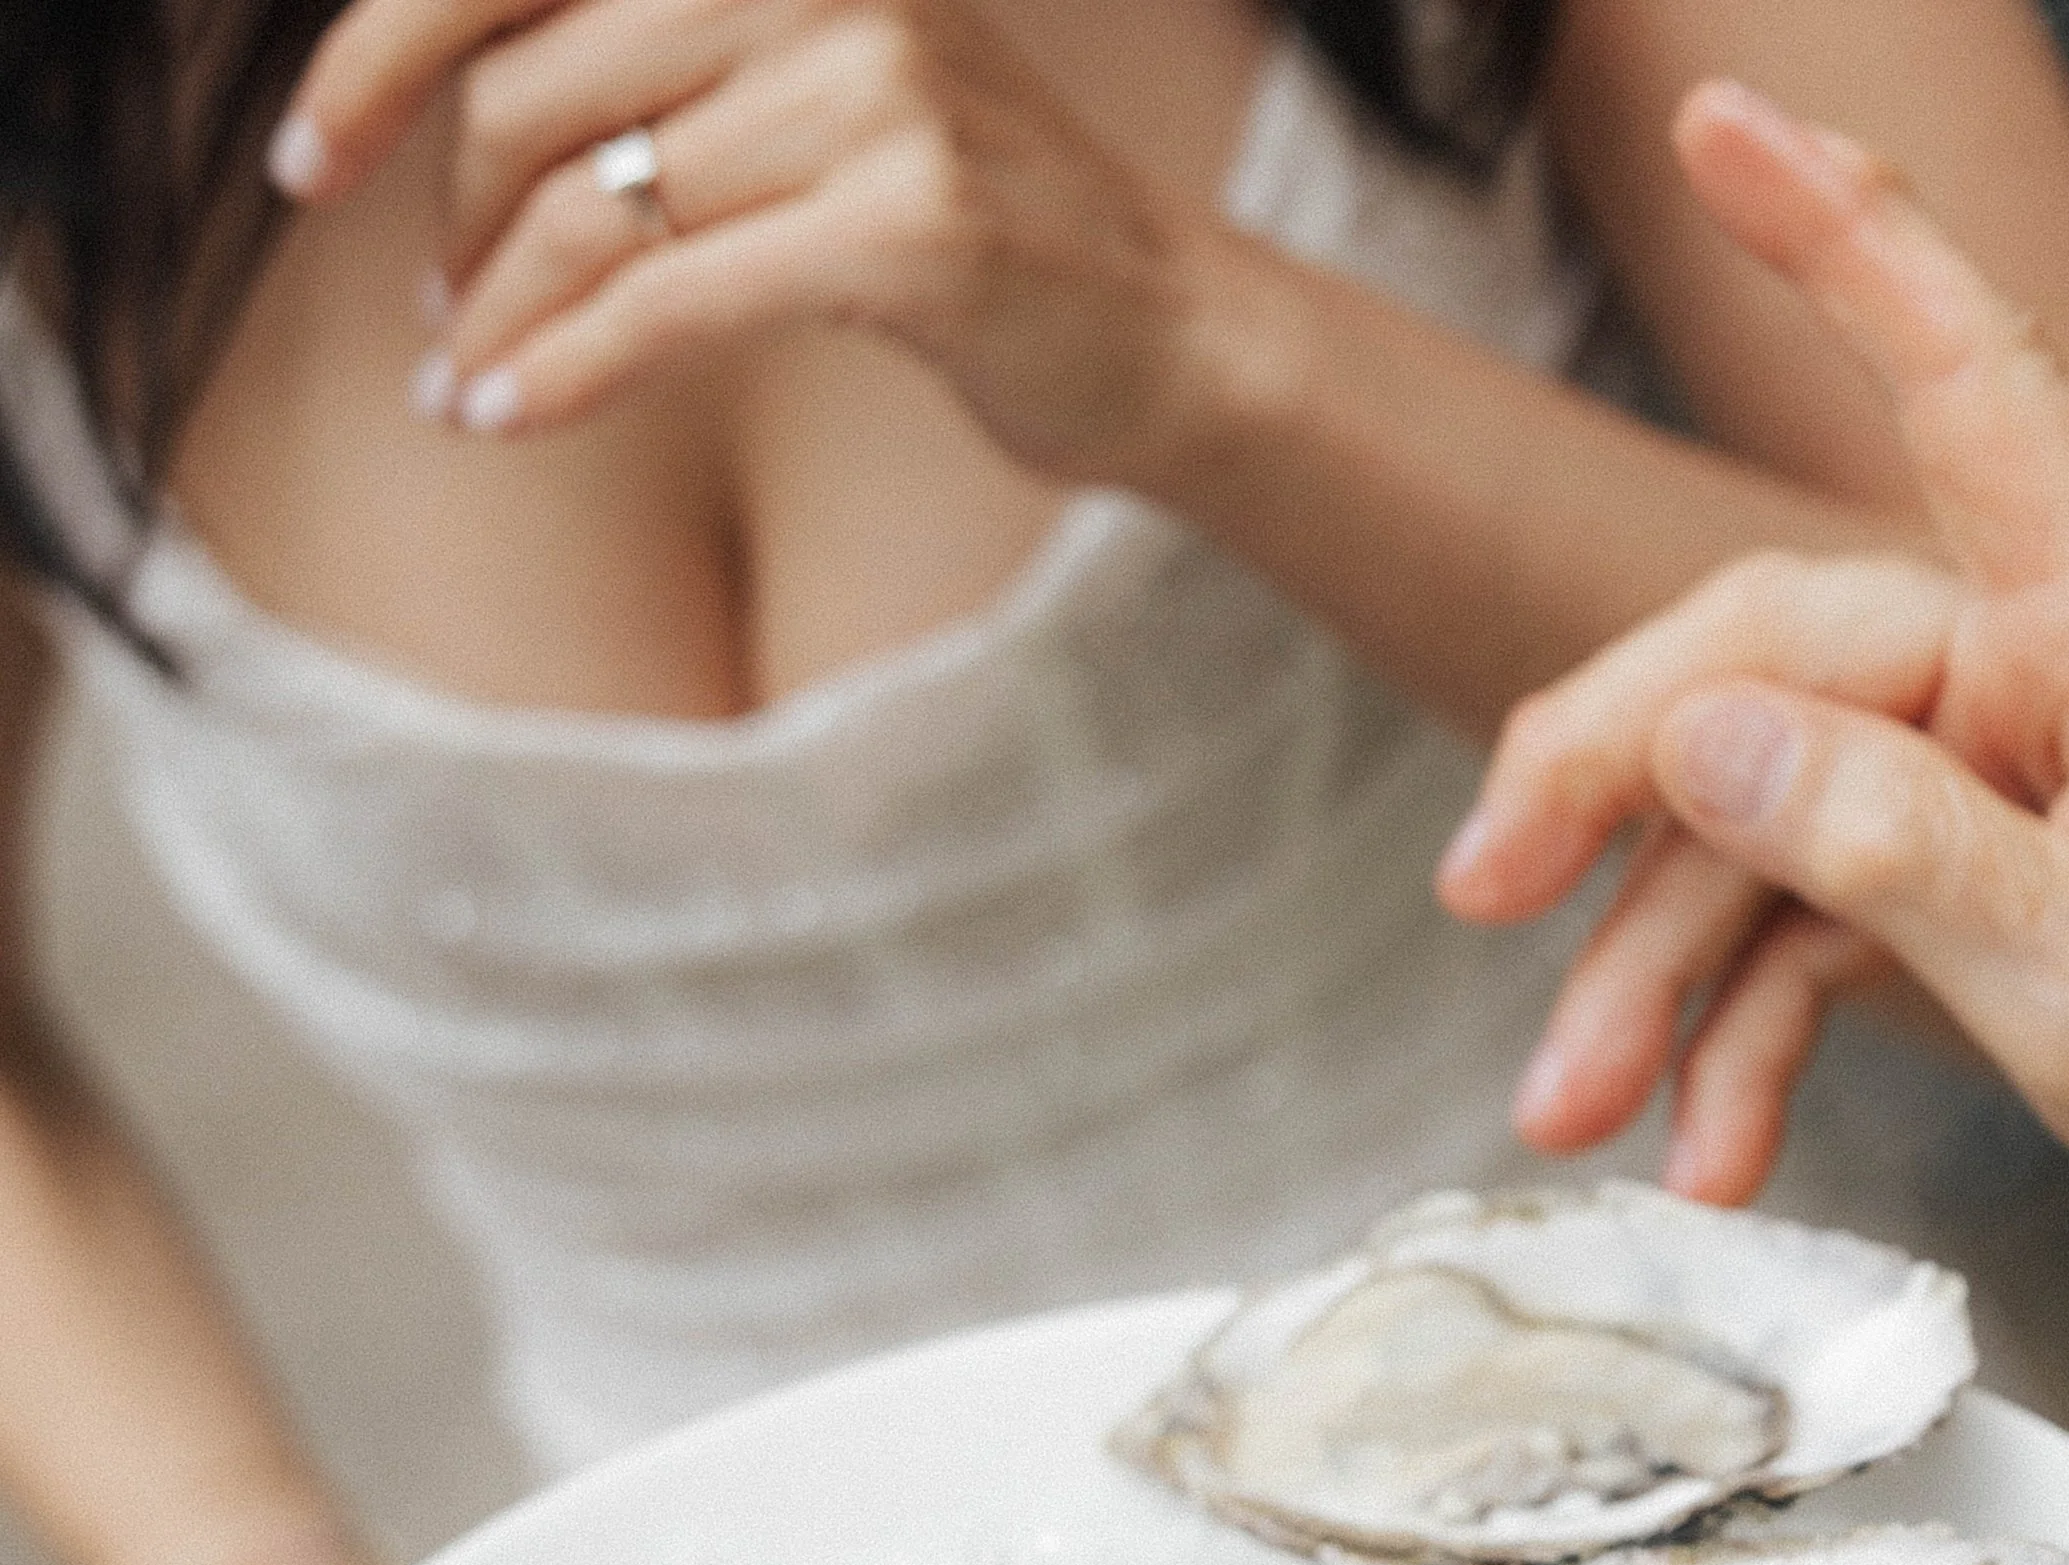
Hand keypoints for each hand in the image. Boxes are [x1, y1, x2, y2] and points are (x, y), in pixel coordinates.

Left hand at [273, 0, 1211, 482]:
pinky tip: (507, 418)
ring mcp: (874, 88)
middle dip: (446, 227)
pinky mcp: (909, 223)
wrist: (1167, 327)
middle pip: (529, 91)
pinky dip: (565, 368)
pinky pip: (671, 298)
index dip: (378, 50)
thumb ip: (655, 72)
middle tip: (433, 325)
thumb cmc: (958, 229)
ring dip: (494, 319)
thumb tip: (440, 126)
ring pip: (588, 208)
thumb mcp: (802, 101)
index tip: (310, 159)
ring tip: (469, 389)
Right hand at [1440, 83, 2068, 1411]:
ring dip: (1646, 968)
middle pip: (1759, 659)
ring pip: (1749, 819)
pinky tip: (1707, 1135)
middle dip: (1606, 787)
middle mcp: (2034, 670)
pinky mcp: (1949, 865)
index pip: (1967, 379)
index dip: (1844, 242)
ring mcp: (1981, 767)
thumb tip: (1711, 745)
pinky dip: (1734, 1029)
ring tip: (1579, 1099)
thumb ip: (1898, 851)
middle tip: (1485, 890)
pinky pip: (1796, 917)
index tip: (1724, 126)